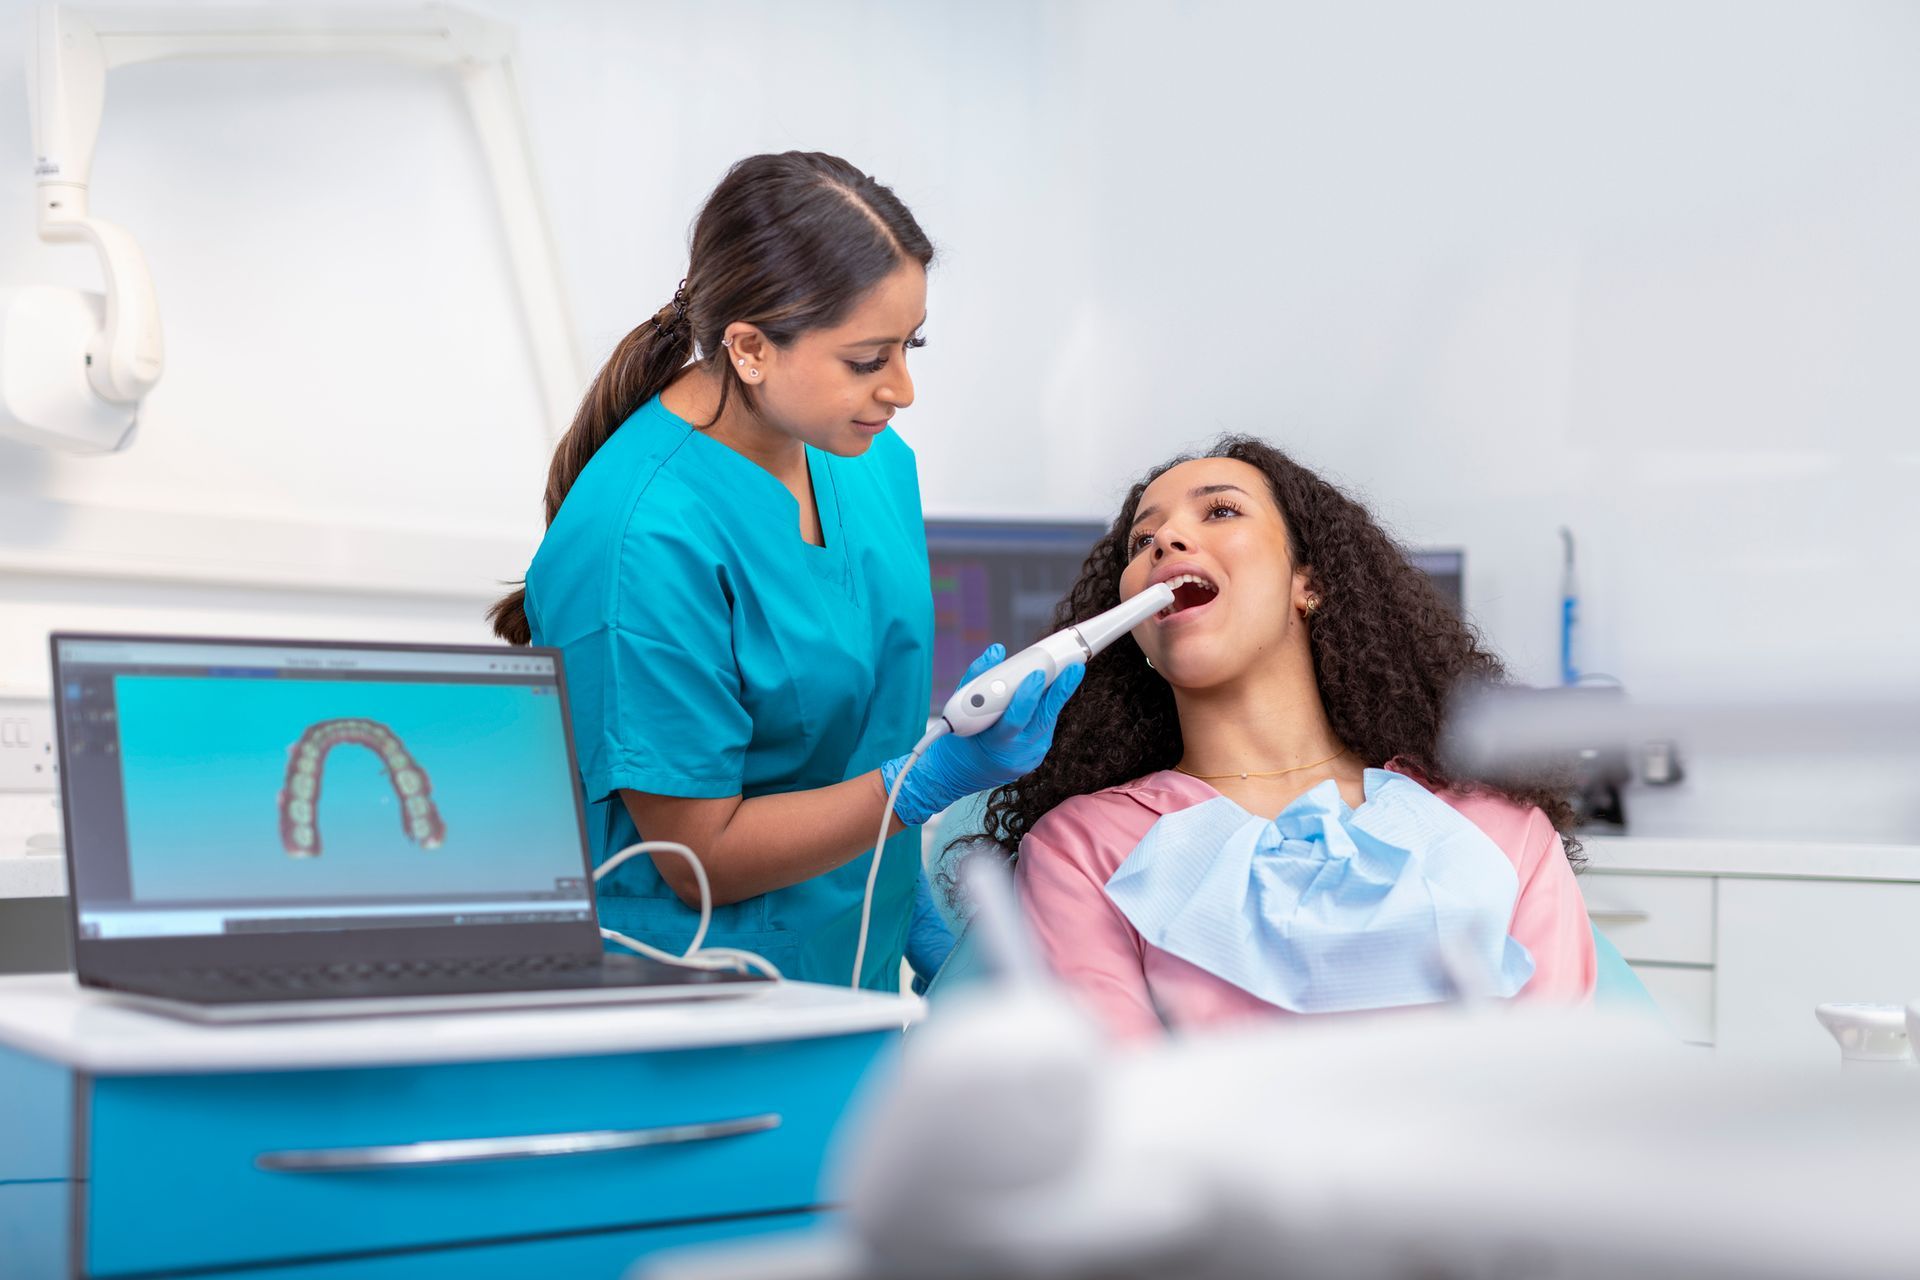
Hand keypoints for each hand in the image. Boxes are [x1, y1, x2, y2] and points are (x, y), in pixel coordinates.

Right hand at [882, 644, 1085, 826]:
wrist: (959, 773)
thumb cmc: (959, 737)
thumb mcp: (960, 707)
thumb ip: (977, 677)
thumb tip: (996, 651)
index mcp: (993, 741)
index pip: (1015, 718)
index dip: (1028, 697)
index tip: (1037, 674)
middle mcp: (1015, 753)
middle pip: (1043, 718)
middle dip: (1060, 691)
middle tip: (1074, 668)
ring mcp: (1029, 758)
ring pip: (1047, 721)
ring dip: (1056, 697)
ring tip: (1067, 673)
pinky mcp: (1036, 758)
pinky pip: (1045, 729)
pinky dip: (1046, 710)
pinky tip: (1048, 695)